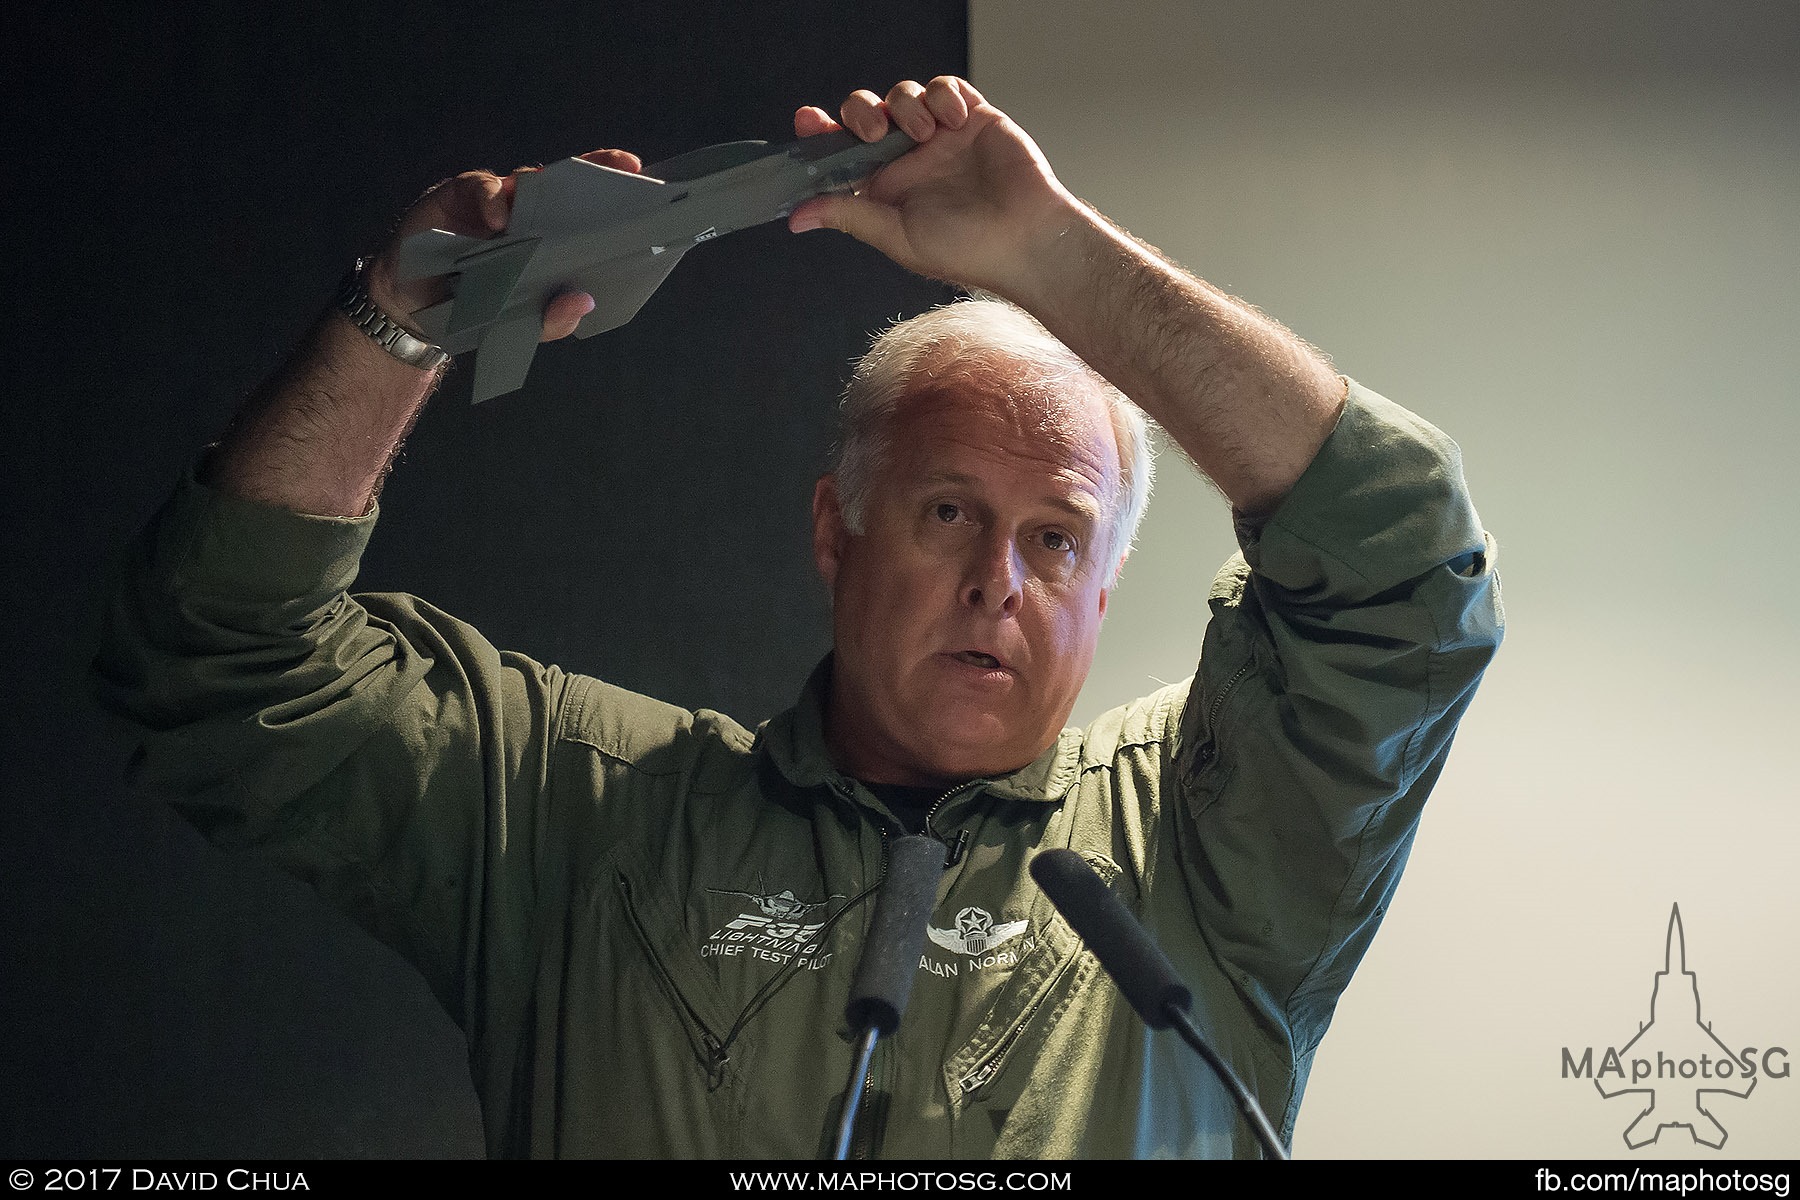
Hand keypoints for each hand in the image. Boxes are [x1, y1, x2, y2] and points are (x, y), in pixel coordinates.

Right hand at [364, 148, 643, 342]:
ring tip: (556, 200)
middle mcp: (527, 212)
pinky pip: (479, 189)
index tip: (636, 170)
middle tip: (617, 168)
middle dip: (589, 172)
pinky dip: (490, 199)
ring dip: (540, 187)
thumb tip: (583, 301)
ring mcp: (494, 201)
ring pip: (523, 182)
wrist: (418, 311)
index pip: (585, 209)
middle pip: (561, 186)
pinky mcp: (457, 196)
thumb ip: (552, 319)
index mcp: (550, 238)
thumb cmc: (476, 309)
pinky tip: (497, 218)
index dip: (609, 188)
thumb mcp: (519, 323)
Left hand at [786, 77, 1076, 297]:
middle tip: (871, 133)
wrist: (1026, 238)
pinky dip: (942, 95)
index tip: (806, 122)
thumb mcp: (897, 236)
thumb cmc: (968, 250)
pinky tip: (953, 122)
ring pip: (902, 96)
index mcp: (886, 188)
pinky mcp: (972, 118)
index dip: (820, 135)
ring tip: (926, 134)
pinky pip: (944, 87)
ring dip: (905, 106)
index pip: (842, 153)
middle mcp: (909, 160)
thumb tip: (797, 217)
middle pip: (866, 115)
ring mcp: (940, 137)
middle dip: (859, 112)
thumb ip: (849, 215)